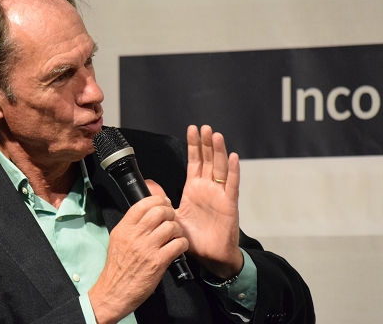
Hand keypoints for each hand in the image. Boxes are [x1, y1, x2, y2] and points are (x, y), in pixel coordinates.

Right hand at [88, 196, 187, 323]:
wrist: (114, 292)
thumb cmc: (117, 268)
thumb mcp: (117, 240)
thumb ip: (130, 227)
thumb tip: (147, 215)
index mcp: (124, 229)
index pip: (142, 204)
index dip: (158, 200)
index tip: (164, 204)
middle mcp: (135, 236)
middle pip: (159, 211)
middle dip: (170, 212)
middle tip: (172, 218)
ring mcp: (147, 248)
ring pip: (171, 226)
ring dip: (177, 229)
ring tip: (175, 235)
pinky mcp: (158, 262)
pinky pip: (178, 244)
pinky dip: (182, 244)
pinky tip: (179, 247)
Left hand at [177, 125, 241, 278]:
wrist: (209, 256)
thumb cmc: (194, 238)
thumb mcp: (173, 217)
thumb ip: (163, 201)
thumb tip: (149, 186)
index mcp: (194, 189)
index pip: (194, 162)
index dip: (194, 146)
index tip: (192, 129)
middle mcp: (207, 188)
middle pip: (208, 160)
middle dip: (205, 143)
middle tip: (204, 127)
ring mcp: (219, 194)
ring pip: (219, 168)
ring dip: (218, 151)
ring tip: (215, 135)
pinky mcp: (229, 204)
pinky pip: (231, 185)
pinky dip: (233, 171)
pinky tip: (232, 157)